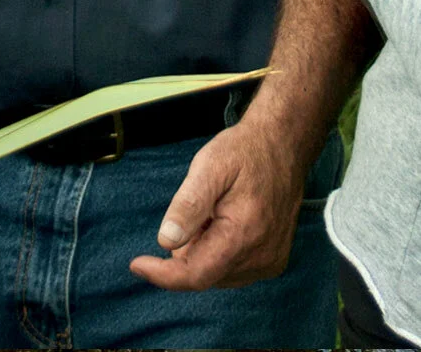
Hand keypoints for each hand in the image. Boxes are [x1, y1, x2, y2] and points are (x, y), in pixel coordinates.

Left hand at [129, 119, 310, 290]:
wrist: (283, 145)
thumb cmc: (243, 152)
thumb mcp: (209, 167)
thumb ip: (188, 206)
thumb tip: (166, 242)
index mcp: (243, 235)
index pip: (195, 275)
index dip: (163, 275)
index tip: (137, 264)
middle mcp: (261, 257)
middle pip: (204, 275)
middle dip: (187, 250)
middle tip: (196, 211)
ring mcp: (270, 262)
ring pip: (217, 275)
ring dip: (204, 251)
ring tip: (213, 213)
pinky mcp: (274, 261)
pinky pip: (234, 270)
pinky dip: (220, 252)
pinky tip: (225, 223)